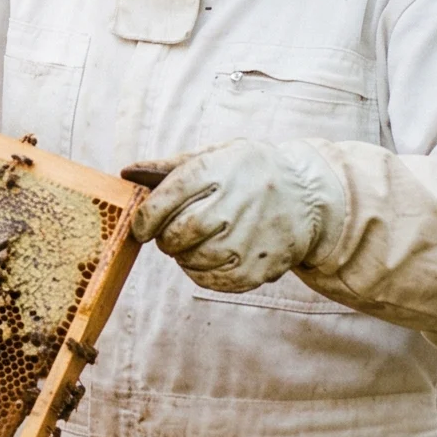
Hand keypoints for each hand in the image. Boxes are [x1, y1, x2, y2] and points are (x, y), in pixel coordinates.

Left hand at [126, 139, 343, 293]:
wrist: (310, 197)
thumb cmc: (251, 173)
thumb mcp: (217, 156)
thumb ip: (170, 168)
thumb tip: (126, 172)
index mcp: (218, 171)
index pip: (164, 200)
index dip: (143, 219)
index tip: (141, 227)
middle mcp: (233, 204)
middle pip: (177, 234)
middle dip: (165, 239)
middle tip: (171, 235)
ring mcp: (248, 238)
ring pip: (192, 260)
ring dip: (183, 256)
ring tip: (196, 243)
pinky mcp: (259, 268)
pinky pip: (212, 281)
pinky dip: (201, 273)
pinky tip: (210, 258)